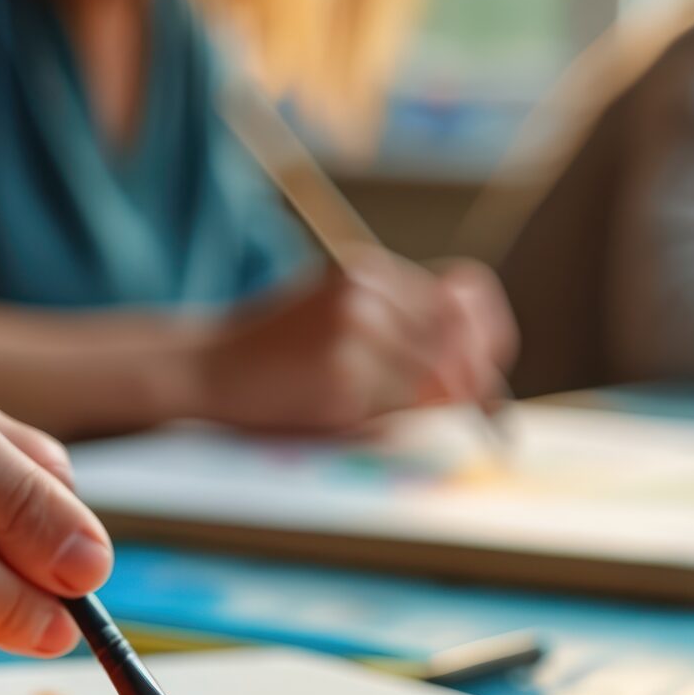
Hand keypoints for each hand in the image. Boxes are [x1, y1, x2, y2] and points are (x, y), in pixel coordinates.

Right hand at [191, 253, 516, 432]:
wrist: (205, 370)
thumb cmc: (277, 354)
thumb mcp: (339, 316)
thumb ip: (399, 327)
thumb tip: (479, 373)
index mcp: (370, 272)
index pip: (465, 297)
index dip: (488, 335)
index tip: (487, 370)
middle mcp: (367, 292)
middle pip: (462, 339)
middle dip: (474, 380)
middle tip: (474, 412)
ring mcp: (354, 333)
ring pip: (439, 380)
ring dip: (428, 407)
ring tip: (385, 410)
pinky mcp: (341, 379)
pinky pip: (401, 411)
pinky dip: (392, 423)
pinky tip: (351, 416)